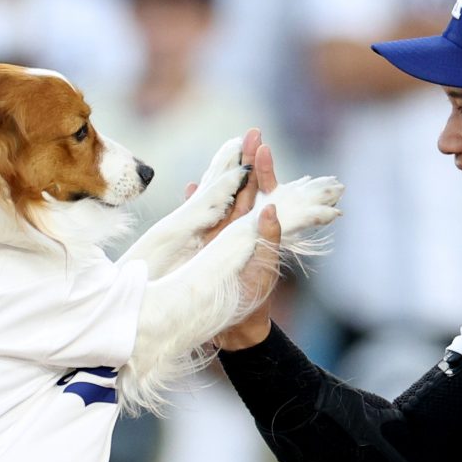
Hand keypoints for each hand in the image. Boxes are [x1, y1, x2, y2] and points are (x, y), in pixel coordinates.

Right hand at [201, 129, 283, 350]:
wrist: (236, 329)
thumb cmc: (256, 299)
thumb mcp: (265, 266)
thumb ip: (269, 238)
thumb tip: (270, 208)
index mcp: (258, 229)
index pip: (262, 193)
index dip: (263, 170)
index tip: (263, 146)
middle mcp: (240, 228)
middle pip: (243, 188)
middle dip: (247, 161)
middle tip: (250, 133)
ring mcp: (220, 236)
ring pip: (222, 199)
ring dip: (223, 175)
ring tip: (225, 151)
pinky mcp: (204, 247)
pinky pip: (199, 219)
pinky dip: (196, 202)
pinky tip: (191, 186)